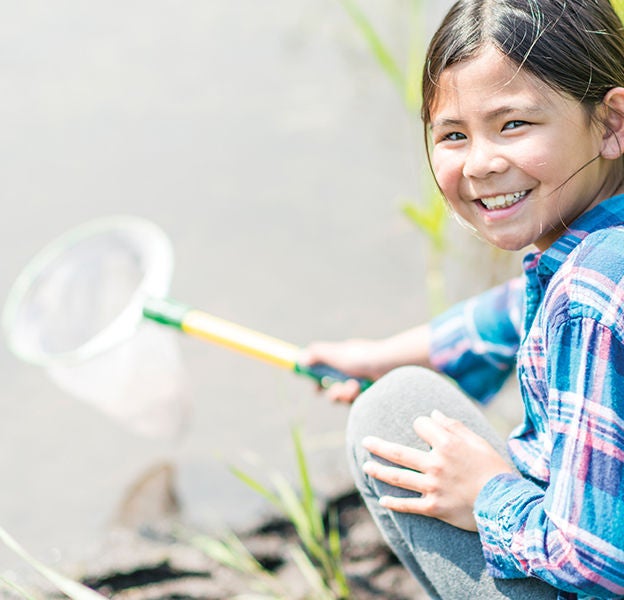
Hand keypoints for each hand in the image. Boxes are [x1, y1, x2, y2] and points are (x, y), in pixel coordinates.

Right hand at [298, 339, 382, 403]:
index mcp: (344, 358)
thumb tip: (300, 358)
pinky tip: (361, 390)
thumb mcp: (335, 353)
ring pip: (344, 398)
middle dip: (332, 392)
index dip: (319, 380)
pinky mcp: (370, 396)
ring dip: (344, 394)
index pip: (327, 371)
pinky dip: (355, 397)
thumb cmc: (362, 357)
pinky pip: (356, 403)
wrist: (389, 366)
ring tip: (353, 387)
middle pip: (334, 389)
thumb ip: (316, 354)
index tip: (315, 388)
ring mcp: (362, 384)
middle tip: (336, 392)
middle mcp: (352, 371)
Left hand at [362, 410, 512, 530]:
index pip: (420, 426)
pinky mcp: (434, 507)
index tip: (424, 428)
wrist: (507, 504)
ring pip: (398, 477)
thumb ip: (453, 426)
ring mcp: (433, 486)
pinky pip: (409, 505)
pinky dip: (394, 503)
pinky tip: (382, 500)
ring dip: (379, 471)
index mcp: (447, 444)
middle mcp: (436, 463)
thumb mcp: (477, 441)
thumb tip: (433, 414)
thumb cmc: (494, 469)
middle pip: (399, 452)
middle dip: (379, 446)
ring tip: (366, 466)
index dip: (421, 425)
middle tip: (365, 441)